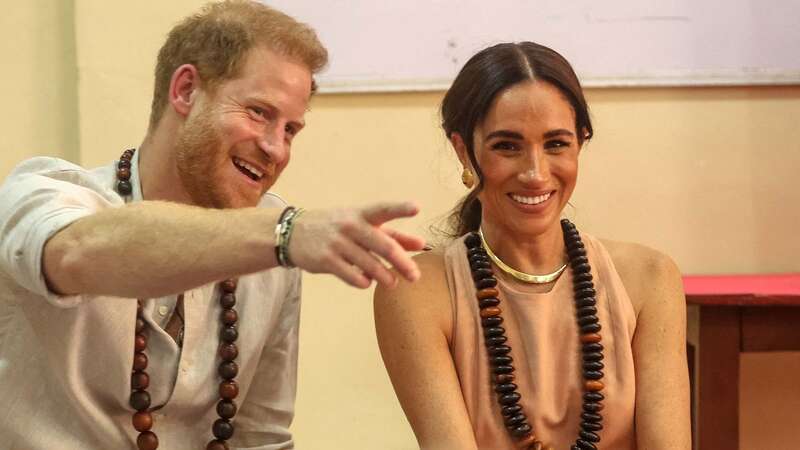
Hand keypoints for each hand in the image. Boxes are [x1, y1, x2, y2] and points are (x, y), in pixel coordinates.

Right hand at [287, 202, 424, 287]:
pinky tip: (367, 282)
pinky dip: (364, 282)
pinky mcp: (326, 260)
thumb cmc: (337, 228)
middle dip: (402, 263)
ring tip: (393, 283)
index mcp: (361, 214)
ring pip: (370, 265)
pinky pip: (352, 276)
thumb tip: (421, 244)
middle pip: (383, 245)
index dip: (400, 208)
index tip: (417, 208)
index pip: (383, 209)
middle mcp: (350, 226)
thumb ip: (393, 234)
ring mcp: (337, 243)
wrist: (293, 233)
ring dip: (385, 277)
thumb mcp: (363, 224)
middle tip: (415, 276)